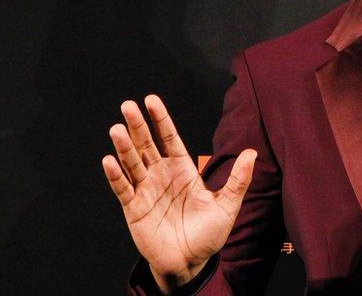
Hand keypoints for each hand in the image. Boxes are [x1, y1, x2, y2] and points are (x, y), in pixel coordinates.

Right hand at [102, 94, 256, 291]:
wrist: (190, 263)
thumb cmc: (208, 234)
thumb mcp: (227, 206)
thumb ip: (238, 180)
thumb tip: (252, 153)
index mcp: (182, 169)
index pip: (169, 138)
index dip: (161, 119)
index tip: (151, 100)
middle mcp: (161, 175)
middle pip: (147, 144)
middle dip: (138, 125)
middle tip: (128, 106)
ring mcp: (146, 190)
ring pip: (132, 162)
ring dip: (124, 146)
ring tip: (117, 129)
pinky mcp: (134, 208)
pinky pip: (123, 189)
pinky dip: (115, 175)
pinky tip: (109, 161)